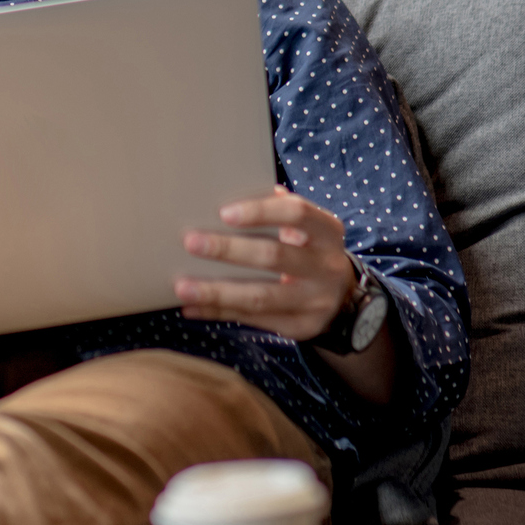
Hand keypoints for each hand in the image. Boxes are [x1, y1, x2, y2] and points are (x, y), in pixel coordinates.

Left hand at [174, 187, 354, 341]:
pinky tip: (192, 307)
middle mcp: (327, 265)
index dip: (261, 211)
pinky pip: (254, 320)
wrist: (343, 297)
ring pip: (261, 297)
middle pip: (274, 256)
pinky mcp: (302, 327)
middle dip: (229, 250)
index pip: (297, 214)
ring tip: (182, 287)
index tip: (223, 212)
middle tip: (190, 242)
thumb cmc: (307, 250)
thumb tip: (223, 196)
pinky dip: (219, 313)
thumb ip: (274, 211)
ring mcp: (316, 300)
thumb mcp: (305, 228)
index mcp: (327, 231)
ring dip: (217, 292)